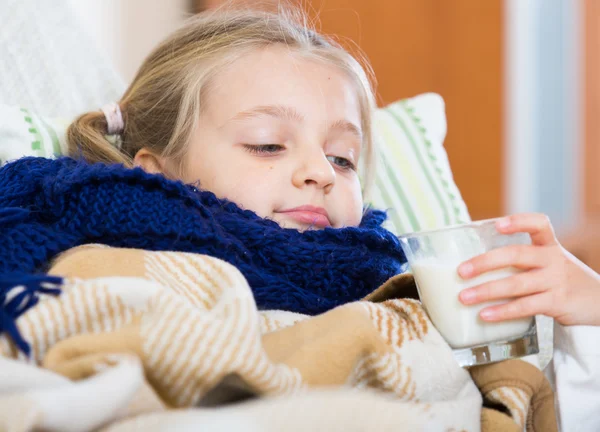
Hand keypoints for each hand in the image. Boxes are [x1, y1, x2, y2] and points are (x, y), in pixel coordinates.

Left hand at [457, 213, 599, 325]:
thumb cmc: (561, 281)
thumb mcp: (549, 263)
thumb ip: (522, 261)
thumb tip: (475, 266)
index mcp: (549, 246)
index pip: (538, 224)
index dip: (518, 222)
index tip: (497, 225)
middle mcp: (553, 260)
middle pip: (516, 255)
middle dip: (485, 263)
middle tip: (461, 271)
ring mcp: (556, 281)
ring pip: (516, 283)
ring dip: (486, 291)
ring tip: (464, 297)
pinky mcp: (557, 302)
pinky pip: (525, 306)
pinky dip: (502, 311)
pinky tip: (484, 315)